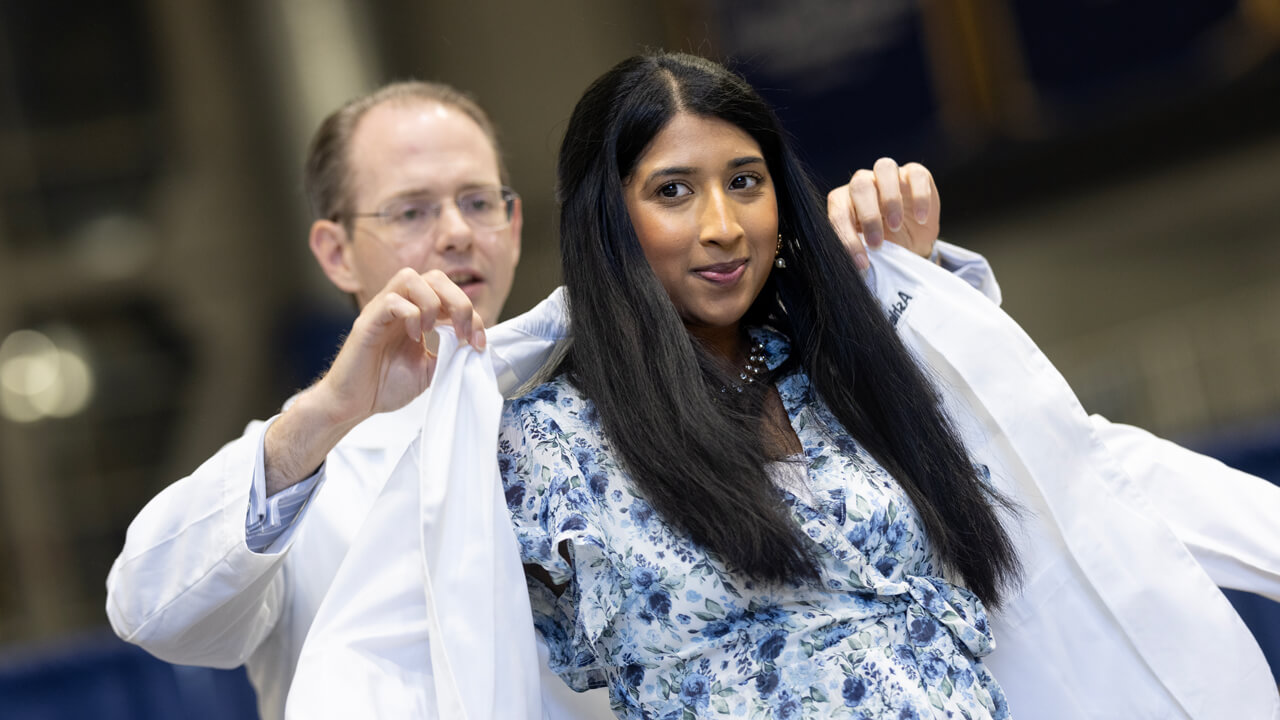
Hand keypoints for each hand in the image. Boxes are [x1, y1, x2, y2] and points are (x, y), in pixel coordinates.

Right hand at [315, 267, 484, 421]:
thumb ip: (449, 354)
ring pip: (409, 278)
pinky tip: (414, 337)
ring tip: (434, 331)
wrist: (353, 405)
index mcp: (416, 314)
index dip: (471, 314)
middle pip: (434, 277)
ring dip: (432, 303)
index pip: (449, 293)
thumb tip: (472, 345)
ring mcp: (381, 311)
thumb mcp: (429, 370)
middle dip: (458, 301)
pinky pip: (391, 301)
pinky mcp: (367, 322)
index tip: (479, 342)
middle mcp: (399, 306)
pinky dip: (411, 315)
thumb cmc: (384, 386)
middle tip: (463, 333)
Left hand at [827, 157, 940, 269]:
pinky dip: (919, 196)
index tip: (861, 262)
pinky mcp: (915, 173)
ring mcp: (889, 175)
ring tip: (896, 226)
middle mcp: (864, 183)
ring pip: (884, 169)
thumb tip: (853, 265)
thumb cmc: (885, 244)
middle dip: (868, 217)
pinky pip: (916, 175)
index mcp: (845, 200)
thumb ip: (859, 250)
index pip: (839, 213)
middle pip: (860, 186)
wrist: (912, 242)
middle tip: (877, 243)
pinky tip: (921, 218)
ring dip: (890, 199)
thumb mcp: (870, 250)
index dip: (847, 238)